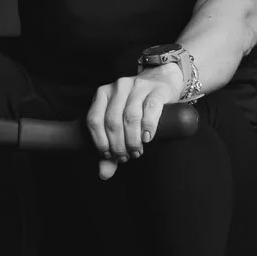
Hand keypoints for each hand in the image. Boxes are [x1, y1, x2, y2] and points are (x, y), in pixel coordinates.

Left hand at [86, 63, 187, 178]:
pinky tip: (147, 138)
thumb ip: (111, 147)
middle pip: (112, 121)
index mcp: (103, 94)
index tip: (108, 155)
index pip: (94, 120)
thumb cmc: (138, 106)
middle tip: (125, 157)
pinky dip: (148, 127)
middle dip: (118, 145)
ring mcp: (137, 86)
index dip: (99, 141)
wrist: (162, 82)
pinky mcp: (156, 90)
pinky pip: (151, 109)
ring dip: (132, 140)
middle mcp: (118, 88)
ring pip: (130, 116)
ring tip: (136, 151)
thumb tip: (104, 174)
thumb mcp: (121, 123)